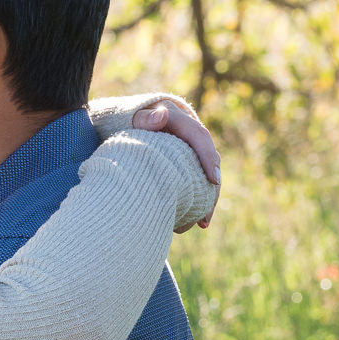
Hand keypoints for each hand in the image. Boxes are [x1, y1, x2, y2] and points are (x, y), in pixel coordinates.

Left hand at [130, 97, 220, 229]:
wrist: (125, 121)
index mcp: (178, 119)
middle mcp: (188, 133)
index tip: (213, 180)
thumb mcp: (132, 117)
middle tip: (207, 213)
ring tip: (203, 223)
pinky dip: (197, 200)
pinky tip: (194, 221)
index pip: (199, 137)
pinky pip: (196, 180)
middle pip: (208, 159)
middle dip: (212, 188)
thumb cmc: (125, 121)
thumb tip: (162, 116)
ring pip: (204, 174)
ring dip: (207, 199)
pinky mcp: (186, 162)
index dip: (208, 158)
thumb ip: (144, 118)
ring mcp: (189, 149)